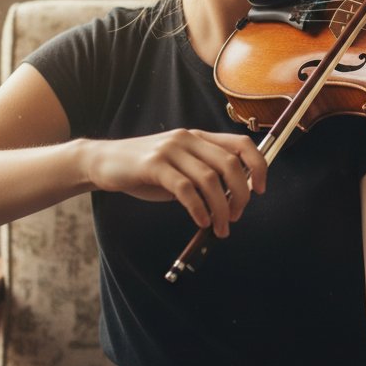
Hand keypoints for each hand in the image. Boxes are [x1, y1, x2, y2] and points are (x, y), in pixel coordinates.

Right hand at [86, 129, 266, 236]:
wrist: (104, 162)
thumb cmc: (146, 170)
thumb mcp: (181, 168)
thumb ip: (205, 177)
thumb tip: (233, 200)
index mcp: (200, 137)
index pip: (242, 144)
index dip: (259, 165)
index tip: (262, 190)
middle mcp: (188, 139)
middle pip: (230, 164)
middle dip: (241, 194)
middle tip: (236, 216)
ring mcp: (171, 150)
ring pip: (210, 179)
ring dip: (220, 208)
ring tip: (220, 227)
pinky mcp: (153, 165)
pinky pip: (185, 188)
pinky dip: (198, 208)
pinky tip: (201, 221)